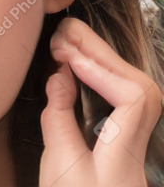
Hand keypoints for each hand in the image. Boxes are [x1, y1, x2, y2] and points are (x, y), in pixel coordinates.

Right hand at [39, 16, 162, 186]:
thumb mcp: (57, 162)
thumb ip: (59, 114)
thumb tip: (60, 75)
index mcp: (122, 156)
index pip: (133, 100)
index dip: (102, 72)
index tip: (67, 60)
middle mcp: (137, 145)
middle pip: (138, 86)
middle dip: (101, 54)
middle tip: (66, 34)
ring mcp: (136, 141)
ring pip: (135, 87)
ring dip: (102, 59)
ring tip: (69, 42)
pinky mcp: (127, 138)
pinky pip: (124, 95)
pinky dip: (102, 73)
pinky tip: (79, 66)